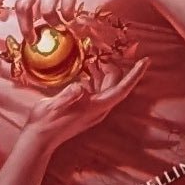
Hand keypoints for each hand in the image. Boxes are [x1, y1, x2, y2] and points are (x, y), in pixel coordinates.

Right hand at [13, 37, 152, 148]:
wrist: (39, 138)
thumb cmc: (46, 122)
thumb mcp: (53, 106)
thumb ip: (67, 96)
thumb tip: (79, 85)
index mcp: (95, 107)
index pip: (122, 89)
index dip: (134, 75)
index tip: (145, 61)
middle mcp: (98, 108)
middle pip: (115, 83)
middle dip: (114, 65)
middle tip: (107, 47)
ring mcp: (92, 108)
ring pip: (106, 85)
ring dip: (103, 69)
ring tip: (96, 53)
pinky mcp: (85, 107)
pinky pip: (96, 88)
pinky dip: (95, 75)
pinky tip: (86, 67)